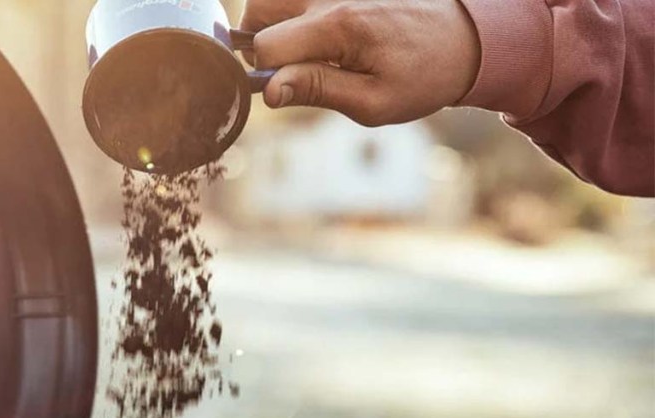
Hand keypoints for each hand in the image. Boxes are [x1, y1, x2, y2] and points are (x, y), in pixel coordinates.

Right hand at [241, 0, 481, 125]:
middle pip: (258, 10)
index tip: (289, 93)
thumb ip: (316, 91)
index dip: (268, 77)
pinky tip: (311, 35)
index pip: (268, 48)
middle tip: (292, 69)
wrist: (465, 40)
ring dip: (271, 24)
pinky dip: (292, 13)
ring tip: (297, 51)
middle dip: (262, 45)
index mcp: (339, 27)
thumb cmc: (422, 77)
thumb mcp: (372, 102)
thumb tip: (269, 92)